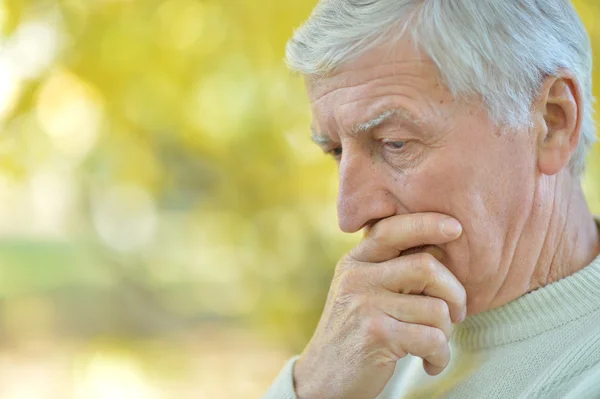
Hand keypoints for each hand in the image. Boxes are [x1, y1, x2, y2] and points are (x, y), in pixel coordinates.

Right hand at [293, 213, 466, 398]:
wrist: (324, 378)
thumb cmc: (355, 332)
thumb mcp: (361, 291)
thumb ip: (389, 268)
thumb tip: (440, 245)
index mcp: (355, 262)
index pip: (392, 229)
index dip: (427, 223)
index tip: (456, 228)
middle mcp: (357, 278)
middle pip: (426, 266)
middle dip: (455, 292)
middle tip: (457, 313)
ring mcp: (364, 305)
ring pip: (436, 308)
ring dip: (447, 332)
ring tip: (435, 345)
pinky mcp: (376, 335)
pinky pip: (432, 338)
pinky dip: (441, 356)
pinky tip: (430, 363)